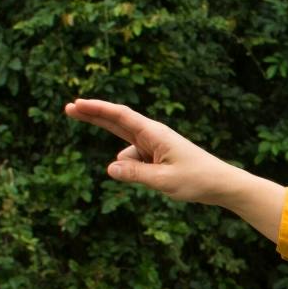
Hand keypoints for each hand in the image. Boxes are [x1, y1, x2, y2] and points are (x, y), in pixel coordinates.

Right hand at [63, 98, 239, 204]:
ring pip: (126, 155)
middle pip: (116, 122)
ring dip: (131, 168)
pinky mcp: (155, 156)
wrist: (219, 184)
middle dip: (93, 116)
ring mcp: (153, 145)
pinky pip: (135, 164)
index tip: (78, 104)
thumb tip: (110, 168)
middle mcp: (152, 135)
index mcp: (155, 133)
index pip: (121, 116)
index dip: (98, 109)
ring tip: (163, 177)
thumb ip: (136, 175)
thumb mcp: (164, 181)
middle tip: (68, 108)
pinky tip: (161, 180)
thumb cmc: (197, 180)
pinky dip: (138, 173)